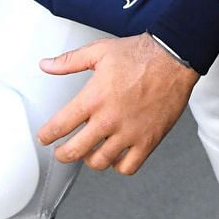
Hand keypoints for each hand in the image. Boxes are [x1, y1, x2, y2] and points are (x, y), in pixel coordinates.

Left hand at [36, 34, 198, 175]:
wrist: (174, 58)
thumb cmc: (140, 54)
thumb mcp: (99, 51)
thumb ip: (69, 61)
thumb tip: (46, 65)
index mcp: (94, 98)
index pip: (60, 126)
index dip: (47, 136)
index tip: (44, 137)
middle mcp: (109, 119)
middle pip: (75, 151)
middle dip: (63, 154)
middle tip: (62, 152)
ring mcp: (129, 132)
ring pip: (100, 162)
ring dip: (90, 159)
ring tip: (89, 152)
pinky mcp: (148, 140)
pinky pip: (128, 167)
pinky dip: (118, 165)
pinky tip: (116, 155)